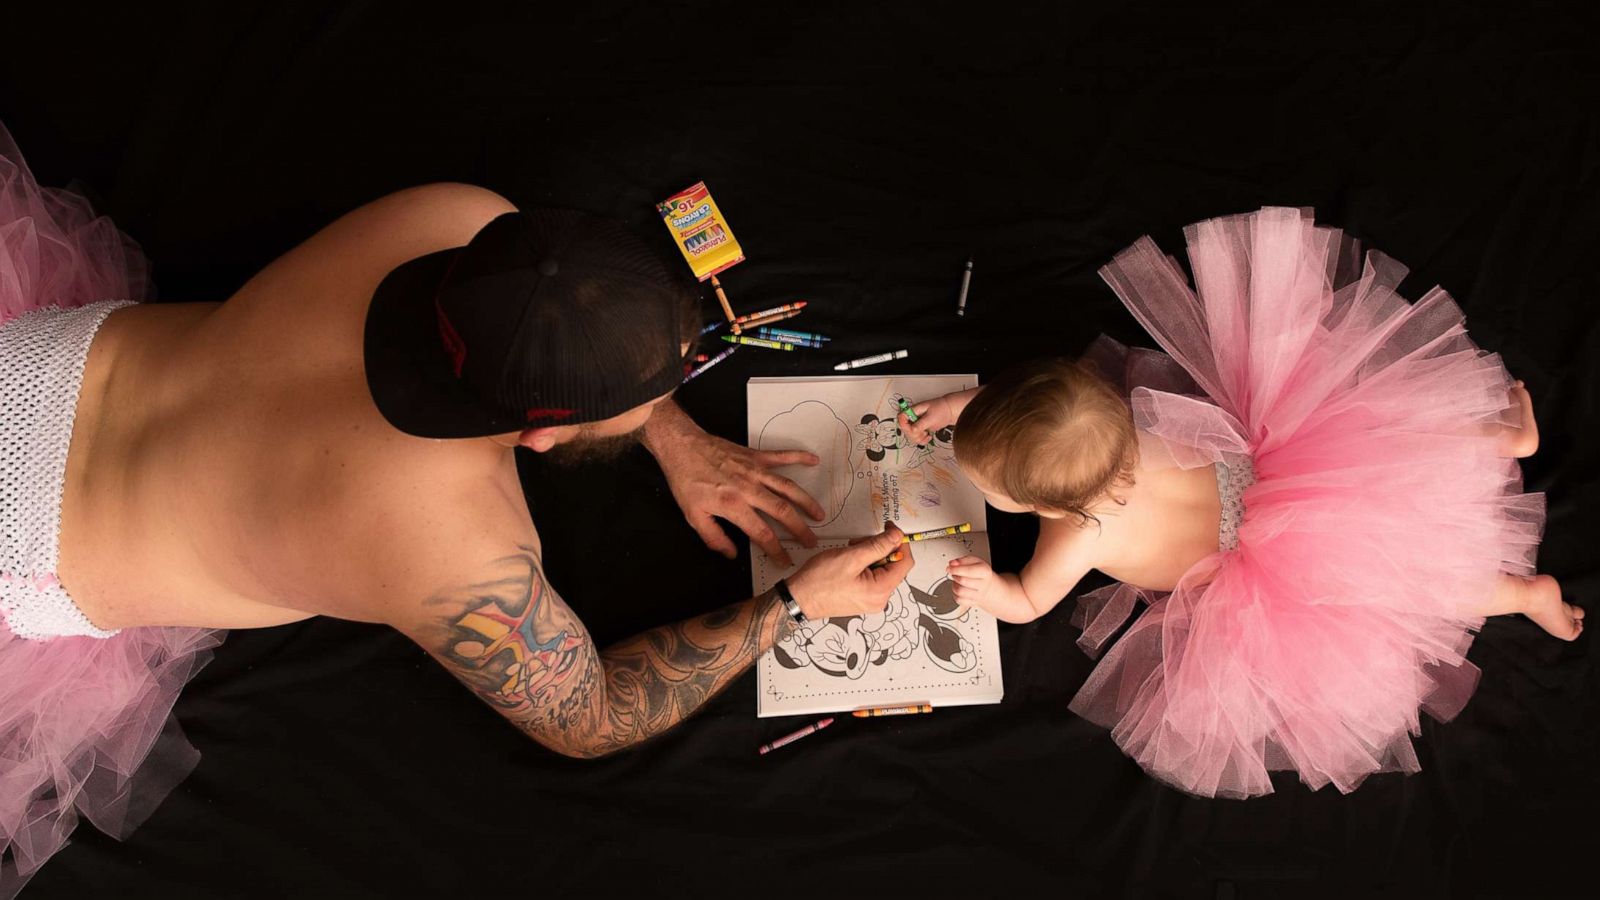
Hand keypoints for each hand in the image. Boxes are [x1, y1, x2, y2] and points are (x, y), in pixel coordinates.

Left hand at [643, 399, 824, 565]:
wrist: (682, 447)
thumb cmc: (686, 480)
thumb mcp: (694, 516)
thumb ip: (714, 538)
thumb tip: (732, 554)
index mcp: (733, 505)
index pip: (762, 533)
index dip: (776, 550)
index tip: (786, 560)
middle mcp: (749, 488)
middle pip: (782, 512)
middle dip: (800, 529)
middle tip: (811, 541)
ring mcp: (755, 470)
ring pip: (788, 487)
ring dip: (806, 502)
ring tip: (819, 514)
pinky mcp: (755, 456)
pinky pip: (782, 456)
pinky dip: (799, 457)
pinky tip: (814, 460)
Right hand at [786, 525, 912, 618]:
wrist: (798, 598)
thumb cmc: (819, 582)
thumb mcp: (852, 557)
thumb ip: (878, 546)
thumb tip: (897, 536)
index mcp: (881, 591)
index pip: (905, 562)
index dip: (899, 542)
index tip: (890, 529)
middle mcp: (879, 599)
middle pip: (893, 565)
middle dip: (880, 548)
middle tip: (859, 542)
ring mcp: (871, 600)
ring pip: (881, 569)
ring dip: (869, 555)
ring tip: (850, 552)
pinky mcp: (862, 597)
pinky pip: (872, 576)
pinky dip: (863, 564)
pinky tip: (849, 561)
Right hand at [897, 394, 956, 446]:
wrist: (950, 411)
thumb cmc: (942, 409)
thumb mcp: (930, 418)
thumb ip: (920, 425)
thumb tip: (912, 431)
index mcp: (913, 410)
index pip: (901, 417)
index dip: (905, 425)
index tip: (913, 430)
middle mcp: (913, 417)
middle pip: (905, 429)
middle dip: (913, 434)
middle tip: (923, 432)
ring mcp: (917, 423)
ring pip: (910, 435)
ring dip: (918, 438)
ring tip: (926, 434)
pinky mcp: (921, 429)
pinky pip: (917, 438)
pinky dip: (922, 440)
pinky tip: (928, 437)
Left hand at [947, 556, 997, 611]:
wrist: (986, 584)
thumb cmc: (979, 571)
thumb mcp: (973, 561)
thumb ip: (962, 561)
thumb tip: (952, 563)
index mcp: (984, 572)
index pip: (968, 571)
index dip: (955, 569)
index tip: (949, 568)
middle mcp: (983, 584)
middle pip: (963, 581)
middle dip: (955, 576)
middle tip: (954, 573)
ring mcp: (978, 595)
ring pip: (960, 592)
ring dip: (954, 585)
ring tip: (957, 581)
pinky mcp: (972, 602)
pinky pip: (959, 600)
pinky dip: (955, 594)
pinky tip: (959, 589)